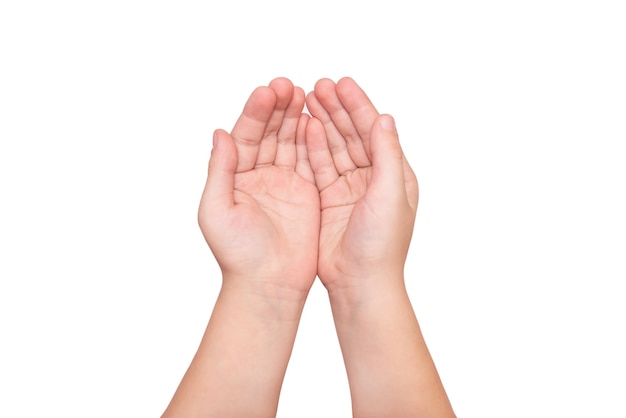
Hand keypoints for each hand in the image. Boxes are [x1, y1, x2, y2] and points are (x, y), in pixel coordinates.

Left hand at [198, 77, 319, 298]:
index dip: (255, 113)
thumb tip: (219, 132)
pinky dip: (312, 140)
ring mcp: (284, 182)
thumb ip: (220, 171)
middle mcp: (258, 175)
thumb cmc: (238, 254)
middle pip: (269, 133)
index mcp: (235, 177)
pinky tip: (317, 120)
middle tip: (289, 86)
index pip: (244, 135)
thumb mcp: (218, 210)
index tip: (268, 91)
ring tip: (305, 94)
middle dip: (278, 108)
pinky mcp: (306, 192)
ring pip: (290, 141)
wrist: (268, 284)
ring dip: (296, 117)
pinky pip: (309, 160)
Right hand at [305, 77, 418, 292]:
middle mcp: (372, 178)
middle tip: (319, 86)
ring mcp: (349, 188)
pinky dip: (311, 147)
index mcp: (394, 175)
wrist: (360, 283)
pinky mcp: (328, 200)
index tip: (341, 84)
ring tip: (307, 99)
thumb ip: (387, 155)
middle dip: (336, 109)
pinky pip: (319, 166)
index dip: (358, 106)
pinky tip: (303, 128)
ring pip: (334, 147)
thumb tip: (385, 117)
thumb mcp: (389, 195)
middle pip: (352, 134)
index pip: (375, 131)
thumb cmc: (382, 245)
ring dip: (322, 123)